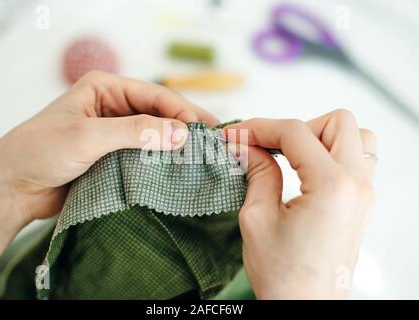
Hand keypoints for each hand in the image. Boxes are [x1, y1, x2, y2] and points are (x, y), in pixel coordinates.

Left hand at [0, 71, 218, 291]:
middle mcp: (113, 107)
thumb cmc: (42, 151)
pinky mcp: (114, 156)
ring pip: (155, 135)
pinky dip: (162, 162)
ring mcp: (115, 133)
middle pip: (159, 113)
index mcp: (105, 88)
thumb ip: (136, 132)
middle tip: (213, 143)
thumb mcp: (89, 135)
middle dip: (184, 126)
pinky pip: (145, 156)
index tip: (203, 131)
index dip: (181, 111)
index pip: (154, 95)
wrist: (13, 188)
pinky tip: (179, 170)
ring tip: (203, 158)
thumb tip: (181, 133)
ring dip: (176, 146)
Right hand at [225, 109, 375, 298]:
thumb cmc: (284, 275)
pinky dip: (331, 153)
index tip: (238, 134)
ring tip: (291, 156)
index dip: (260, 127)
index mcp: (331, 187)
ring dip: (320, 137)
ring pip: (355, 136)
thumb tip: (246, 145)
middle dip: (296, 128)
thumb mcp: (257, 218)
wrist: (306, 307)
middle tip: (268, 146)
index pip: (296, 132)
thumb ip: (256, 172)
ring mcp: (364, 193)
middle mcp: (356, 185)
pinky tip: (305, 170)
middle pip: (337, 122)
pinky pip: (356, 159)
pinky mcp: (361, 202)